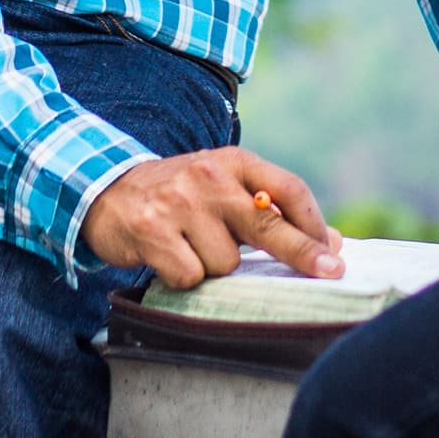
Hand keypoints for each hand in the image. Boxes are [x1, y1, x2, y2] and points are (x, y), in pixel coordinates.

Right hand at [82, 146, 344, 287]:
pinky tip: (169, 257)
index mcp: (233, 161)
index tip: (333, 252)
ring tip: (191, 246)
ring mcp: (179, 204)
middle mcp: (209, 176)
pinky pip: (191, 276)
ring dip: (215, 267)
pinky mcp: (152, 232)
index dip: (313, 224)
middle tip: (332, 272)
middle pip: (268, 225)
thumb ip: (272, 210)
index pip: (287, 189)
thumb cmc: (180, 196)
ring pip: (226, 263)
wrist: (106, 190)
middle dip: (303, 253)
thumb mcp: (224, 187)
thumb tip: (332, 243)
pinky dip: (185, 277)